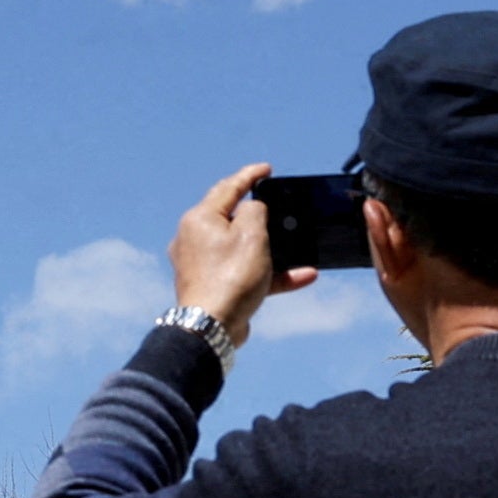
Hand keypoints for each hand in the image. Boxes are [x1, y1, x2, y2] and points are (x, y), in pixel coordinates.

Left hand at [171, 163, 295, 342]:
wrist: (211, 327)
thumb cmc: (229, 278)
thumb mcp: (252, 234)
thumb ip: (257, 211)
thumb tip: (254, 208)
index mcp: (200, 219)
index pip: (228, 187)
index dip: (250, 176)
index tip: (266, 169)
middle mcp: (195, 238)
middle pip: (234, 218)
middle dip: (262, 214)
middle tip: (280, 206)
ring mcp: (203, 264)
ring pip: (244, 248)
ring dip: (274, 250)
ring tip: (300, 249)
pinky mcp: (214, 286)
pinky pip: (246, 273)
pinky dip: (272, 273)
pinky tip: (303, 276)